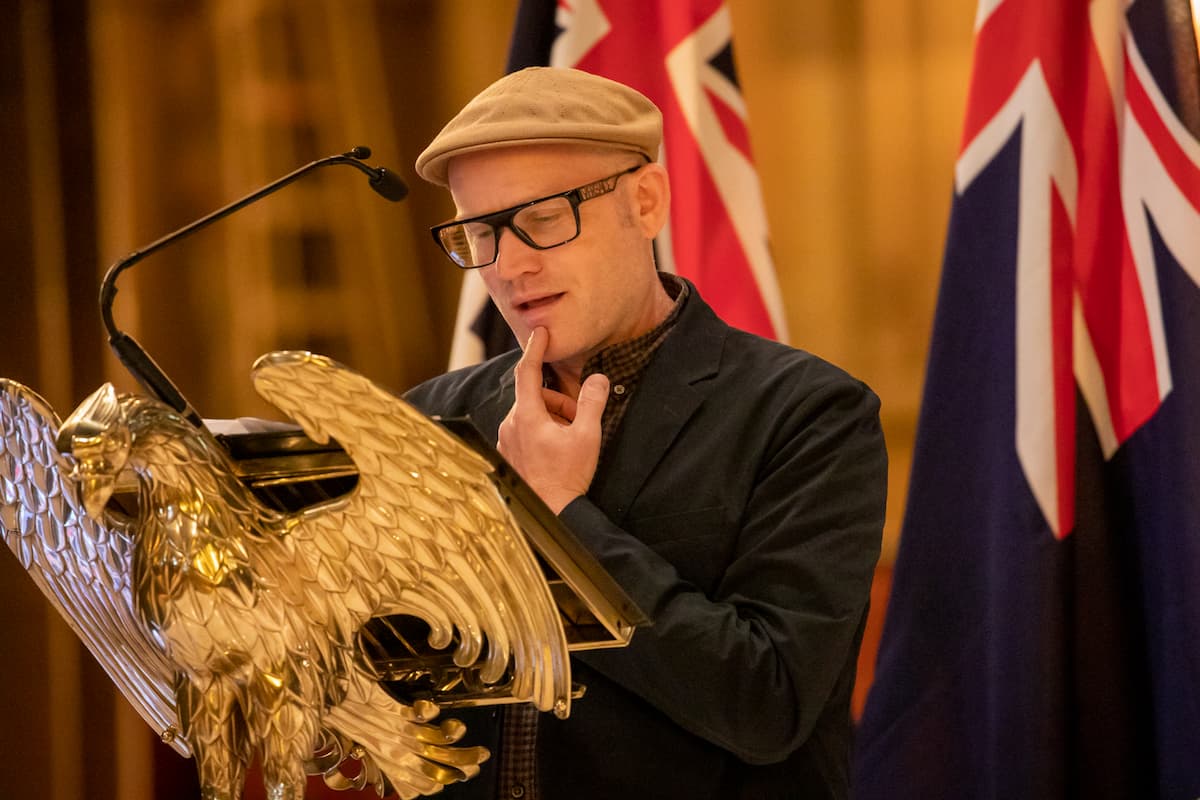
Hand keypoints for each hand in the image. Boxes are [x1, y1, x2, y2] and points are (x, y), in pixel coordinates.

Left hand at [497, 327, 609, 513]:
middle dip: (559, 402)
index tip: (541, 333)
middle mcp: (510, 424)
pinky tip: (558, 451)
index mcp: (526, 415)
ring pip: (531, 414)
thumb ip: (592, 402)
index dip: (535, 349)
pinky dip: (543, 432)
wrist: (551, 513)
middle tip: (579, 420)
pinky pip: (525, 431)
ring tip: (570, 441)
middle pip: (535, 397)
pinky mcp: (508, 454)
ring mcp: (506, 441)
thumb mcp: (587, 436)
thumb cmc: (567, 476)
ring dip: (553, 418)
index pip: (527, 372)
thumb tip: (598, 379)